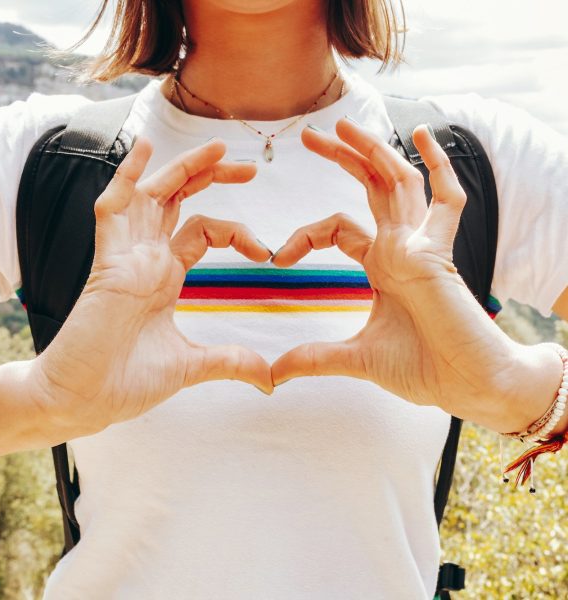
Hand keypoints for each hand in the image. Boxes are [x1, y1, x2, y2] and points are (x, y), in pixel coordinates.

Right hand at [32, 138, 272, 438]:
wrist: (84, 401)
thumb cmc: (124, 381)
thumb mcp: (191, 367)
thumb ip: (230, 363)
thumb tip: (269, 379)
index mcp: (165, 276)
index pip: (203, 230)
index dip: (237, 231)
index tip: (265, 253)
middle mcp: (147, 259)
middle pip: (180, 202)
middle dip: (211, 178)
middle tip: (249, 166)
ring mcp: (126, 258)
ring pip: (153, 197)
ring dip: (182, 169)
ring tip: (218, 147)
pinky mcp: (106, 263)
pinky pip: (111, 210)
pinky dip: (125, 178)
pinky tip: (142, 147)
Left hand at [271, 118, 544, 431]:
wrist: (466, 386)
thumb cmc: (424, 369)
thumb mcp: (355, 358)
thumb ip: (314, 358)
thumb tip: (272, 374)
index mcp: (382, 265)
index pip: (338, 228)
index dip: (306, 234)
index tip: (279, 257)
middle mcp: (400, 248)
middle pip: (370, 188)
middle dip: (343, 158)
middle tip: (310, 135)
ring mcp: (422, 247)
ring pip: (399, 183)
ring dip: (374, 151)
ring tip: (344, 124)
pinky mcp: (440, 253)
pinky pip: (447, 200)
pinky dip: (439, 167)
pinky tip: (422, 136)